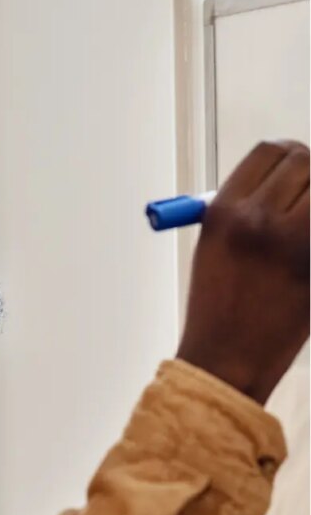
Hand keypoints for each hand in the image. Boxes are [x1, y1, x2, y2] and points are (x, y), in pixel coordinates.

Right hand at [176, 139, 308, 404]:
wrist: (228, 361)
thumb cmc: (220, 310)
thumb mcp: (214, 249)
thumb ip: (248, 208)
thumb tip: (294, 175)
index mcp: (224, 212)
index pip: (270, 153)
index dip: (288, 156)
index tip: (295, 167)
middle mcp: (257, 219)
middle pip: (304, 162)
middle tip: (309, 193)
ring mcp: (292, 241)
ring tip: (304, 229)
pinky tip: (307, 252)